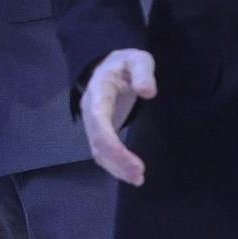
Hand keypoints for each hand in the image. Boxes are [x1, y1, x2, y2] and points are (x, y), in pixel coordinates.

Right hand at [81, 49, 155, 185]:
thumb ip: (143, 72)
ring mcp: (92, 122)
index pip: (99, 120)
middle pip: (97, 141)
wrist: (109, 65)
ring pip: (97, 150)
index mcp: (99, 91)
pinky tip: (129, 173)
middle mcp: (90, 109)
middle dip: (116, 161)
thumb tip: (147, 92)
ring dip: (115, 167)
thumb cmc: (126, 63)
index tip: (133, 161)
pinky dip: (113, 164)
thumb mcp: (138, 59)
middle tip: (139, 176)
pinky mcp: (99, 130)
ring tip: (138, 179)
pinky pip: (101, 151)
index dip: (112, 144)